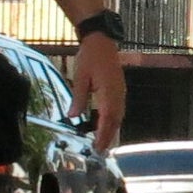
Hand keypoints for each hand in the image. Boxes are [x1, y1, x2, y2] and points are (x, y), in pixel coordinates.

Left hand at [69, 31, 125, 149]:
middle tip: (100, 150)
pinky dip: (114, 120)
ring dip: (112, 130)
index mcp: (109, 91)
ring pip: (119, 116)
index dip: (103, 134)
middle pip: (116, 120)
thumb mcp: (80, 77)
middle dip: (108, 136)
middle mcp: (118, 94)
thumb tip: (72, 116)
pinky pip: (119, 109)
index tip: (97, 147)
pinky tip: (107, 125)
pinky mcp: (120, 89)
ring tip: (103, 142)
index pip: (107, 118)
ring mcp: (121, 91)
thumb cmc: (90, 57)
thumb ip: (78, 98)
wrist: (101, 41)